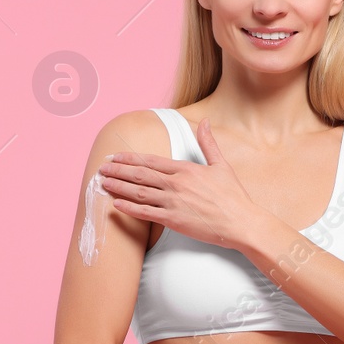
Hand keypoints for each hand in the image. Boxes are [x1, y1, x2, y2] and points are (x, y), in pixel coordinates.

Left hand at [98, 118, 266, 250]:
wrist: (242, 222)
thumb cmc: (233, 196)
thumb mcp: (221, 165)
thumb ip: (208, 143)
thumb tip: (204, 121)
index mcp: (185, 169)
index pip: (151, 161)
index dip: (130, 158)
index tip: (115, 157)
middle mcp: (176, 184)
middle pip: (140, 175)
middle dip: (118, 171)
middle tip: (101, 168)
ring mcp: (173, 202)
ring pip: (139, 192)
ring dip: (118, 187)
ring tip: (103, 183)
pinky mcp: (174, 220)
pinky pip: (146, 213)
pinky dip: (129, 209)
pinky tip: (116, 205)